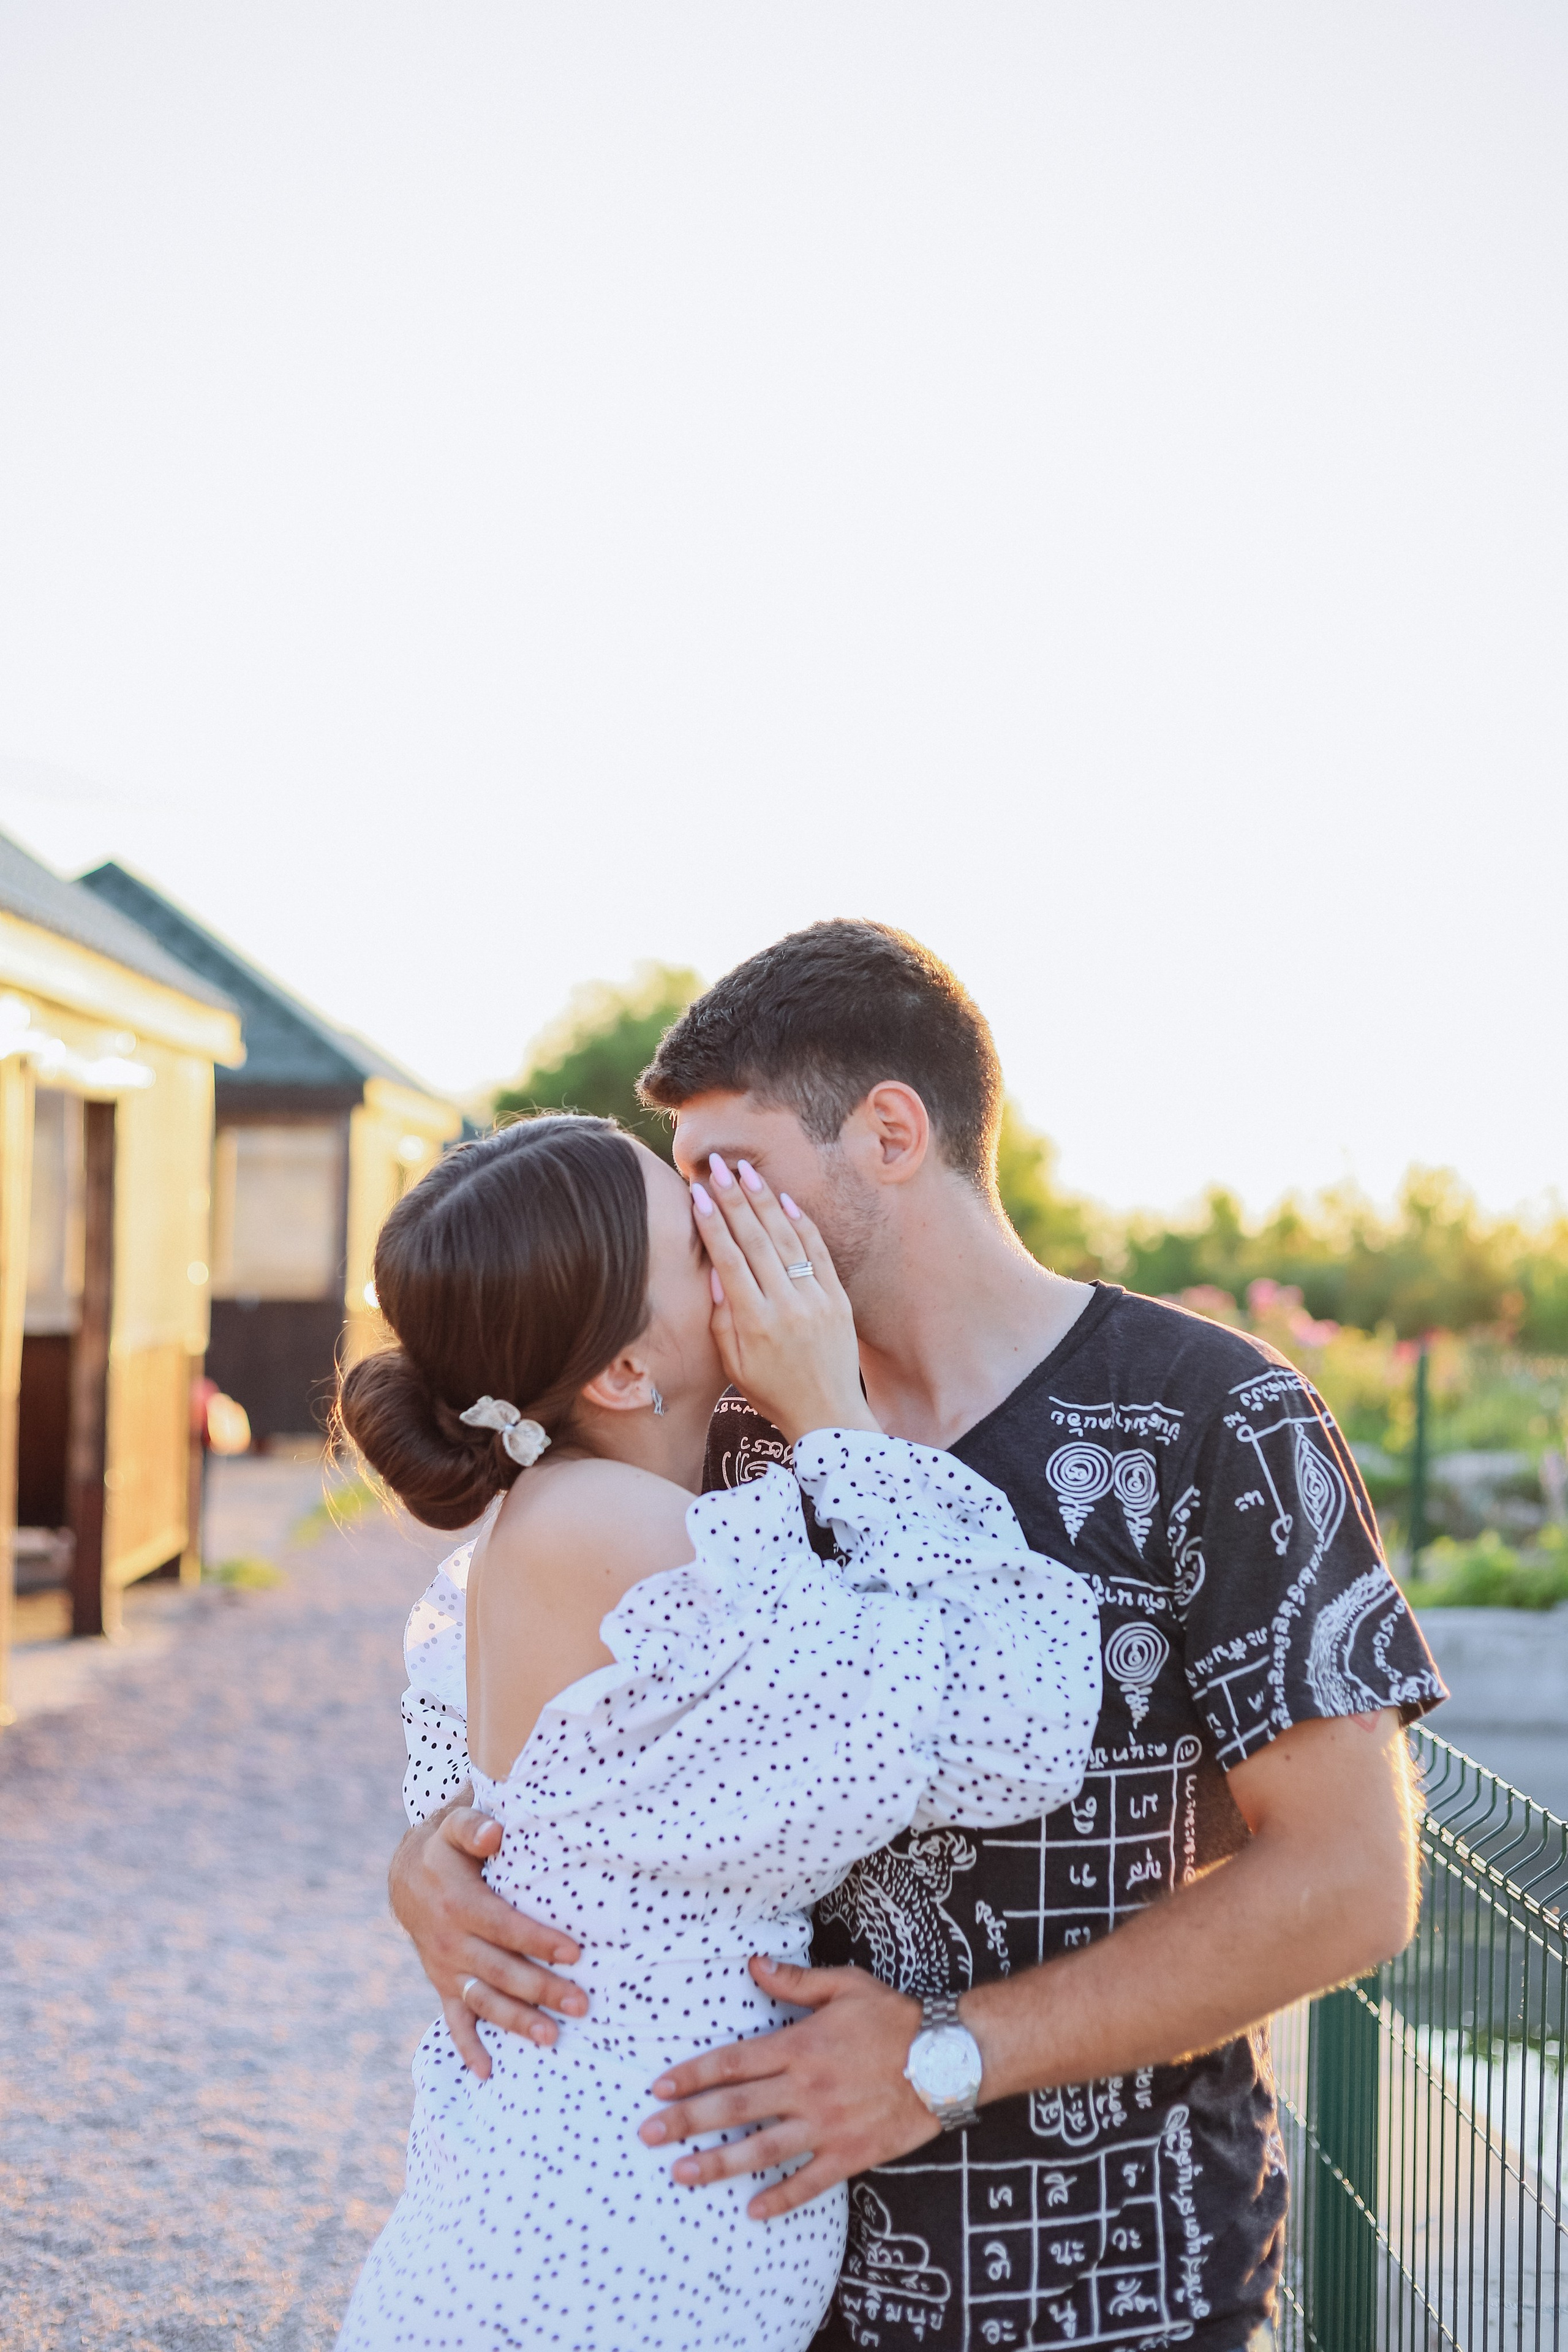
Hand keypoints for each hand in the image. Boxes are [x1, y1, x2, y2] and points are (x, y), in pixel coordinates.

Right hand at [388, 1798, 589, 2077]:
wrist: (405, 1875)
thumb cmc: (445, 1847)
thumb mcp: (454, 1825)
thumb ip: (472, 1826)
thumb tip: (494, 1833)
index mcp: (458, 1904)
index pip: (505, 1927)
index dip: (538, 1941)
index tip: (575, 1953)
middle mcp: (450, 1942)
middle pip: (500, 1971)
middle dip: (541, 1990)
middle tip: (581, 2004)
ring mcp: (445, 1968)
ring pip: (483, 2001)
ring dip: (516, 2021)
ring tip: (551, 2038)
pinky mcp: (442, 1984)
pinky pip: (453, 2020)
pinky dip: (468, 2047)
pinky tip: (487, 2072)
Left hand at [637, 1959, 937, 2217]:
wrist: (947, 2057)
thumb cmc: (895, 2017)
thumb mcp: (845, 1985)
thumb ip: (795, 1981)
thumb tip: (753, 1964)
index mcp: (799, 2046)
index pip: (732, 2062)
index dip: (692, 2075)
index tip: (659, 2089)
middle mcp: (805, 2088)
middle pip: (734, 2108)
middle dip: (686, 2121)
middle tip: (648, 2134)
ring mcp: (826, 2126)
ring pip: (761, 2148)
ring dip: (718, 2163)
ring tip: (681, 2174)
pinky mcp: (850, 2153)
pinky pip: (808, 2182)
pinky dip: (780, 2198)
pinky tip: (753, 2211)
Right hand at [691, 1157, 876, 1444]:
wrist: (830, 1416)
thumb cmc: (773, 1393)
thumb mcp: (733, 1366)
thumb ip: (721, 1318)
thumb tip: (715, 1269)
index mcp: (754, 1324)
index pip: (729, 1259)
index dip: (711, 1222)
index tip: (696, 1192)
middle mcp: (786, 1306)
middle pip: (755, 1239)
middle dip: (733, 1198)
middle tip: (717, 1165)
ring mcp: (816, 1300)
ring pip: (786, 1239)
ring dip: (764, 1201)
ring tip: (745, 1172)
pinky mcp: (838, 1299)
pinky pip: (817, 1252)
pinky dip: (801, 1224)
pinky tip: (784, 1200)